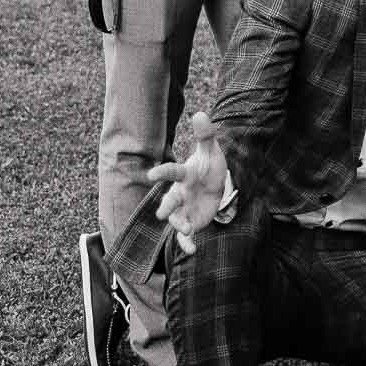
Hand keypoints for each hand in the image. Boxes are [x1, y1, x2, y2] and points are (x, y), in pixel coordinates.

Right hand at [148, 112, 231, 255]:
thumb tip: (201, 114)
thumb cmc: (208, 166)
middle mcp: (179, 193)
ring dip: (179, 225)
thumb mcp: (211, 150)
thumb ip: (206, 134)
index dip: (163, 173)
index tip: (152, 175)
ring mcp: (184, 209)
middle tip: (162, 213)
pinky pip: (186, 236)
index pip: (173, 172)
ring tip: (187, 230)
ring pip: (176, 219)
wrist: (214, 185)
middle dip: (167, 205)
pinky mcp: (191, 222)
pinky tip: (192, 251)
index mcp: (184, 175)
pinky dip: (187, 244)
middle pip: (171, 199)